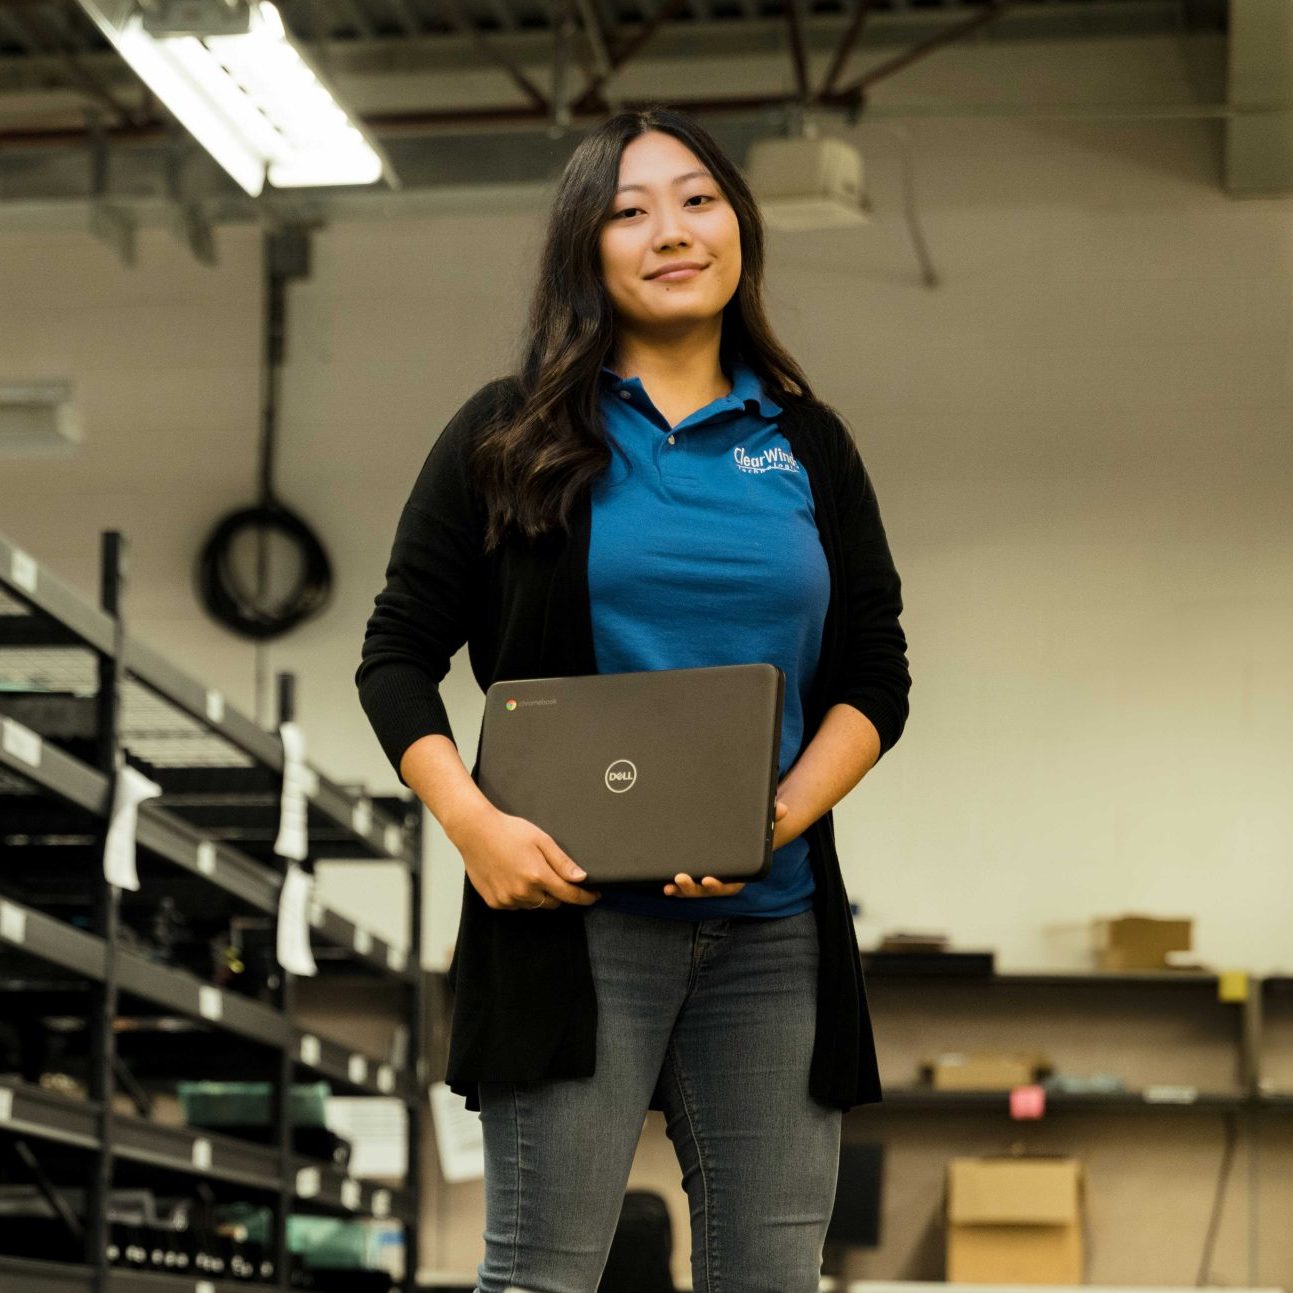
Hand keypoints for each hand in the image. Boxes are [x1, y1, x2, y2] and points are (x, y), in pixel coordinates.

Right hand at [449, 802, 600, 910]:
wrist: (475, 832)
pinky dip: (520, 896)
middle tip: (553, 875)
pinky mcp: (495, 902)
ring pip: (534, 905)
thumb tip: (581, 878)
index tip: (593, 896)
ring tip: (528, 871)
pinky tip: (514, 878)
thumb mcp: (542, 840)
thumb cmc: (509, 831)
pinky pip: (516, 905)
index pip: (569, 895)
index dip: (585, 897)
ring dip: (538, 895)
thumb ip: (562, 862)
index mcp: (538, 875)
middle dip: (558, 892)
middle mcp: (523, 892)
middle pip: (552, 902)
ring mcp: (508, 899)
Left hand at [663, 800, 788, 896]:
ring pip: (695, 890)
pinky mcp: (699, 873)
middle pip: (708, 890)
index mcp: (742, 873)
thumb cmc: (758, 832)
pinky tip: (664, 884)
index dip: (719, 885)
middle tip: (680, 878)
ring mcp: (711, 878)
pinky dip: (676, 887)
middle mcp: (725, 879)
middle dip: (693, 887)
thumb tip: (782, 809)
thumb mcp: (768, 824)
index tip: (708, 880)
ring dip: (682, 889)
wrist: (752, 836)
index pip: (731, 885)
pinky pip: (687, 885)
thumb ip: (774, 817)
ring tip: (670, 883)